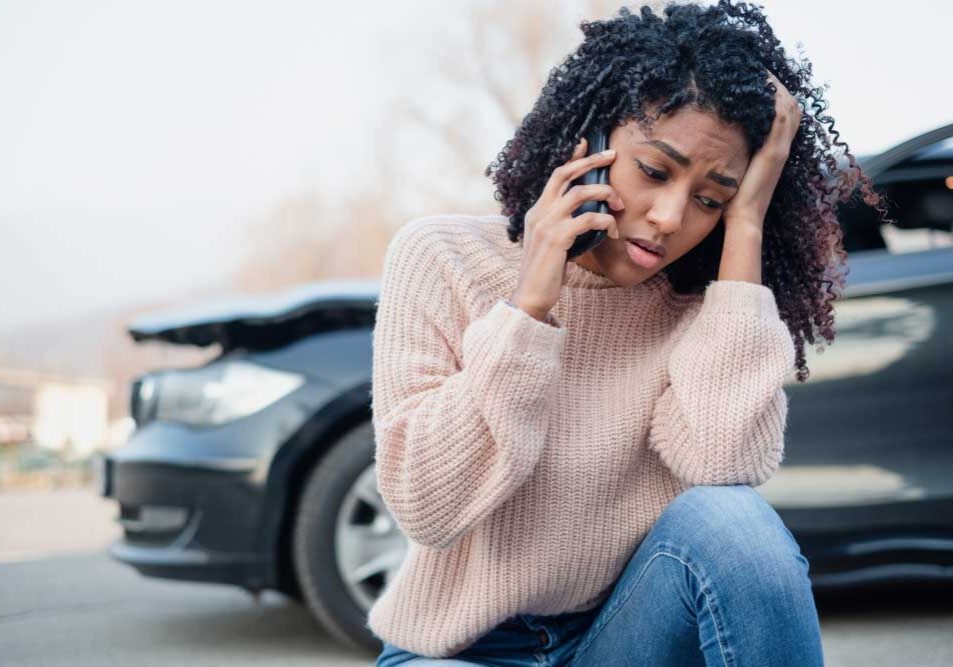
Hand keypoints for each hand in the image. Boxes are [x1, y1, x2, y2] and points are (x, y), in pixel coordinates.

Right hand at [511, 137, 624, 320]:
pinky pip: (588, 219)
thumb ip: (564, 227)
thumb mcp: (553, 244)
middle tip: (612, 155)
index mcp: (536, 212)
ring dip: (604, 193)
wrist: (530, 297)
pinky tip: (613, 231)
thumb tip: (589, 217)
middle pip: (564, 174)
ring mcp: (546, 224)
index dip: (571, 158)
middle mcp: (538, 212)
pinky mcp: (557, 238)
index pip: (555, 176)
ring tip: (619, 203)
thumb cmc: (546, 273)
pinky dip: (606, 221)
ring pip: (580, 193)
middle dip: (590, 161)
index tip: (585, 143)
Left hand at [722, 71, 802, 230]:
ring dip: (774, 85)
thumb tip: (718, 137)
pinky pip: (779, 115)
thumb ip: (735, 152)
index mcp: (774, 149)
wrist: (743, 220)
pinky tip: (760, 82)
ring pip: (787, 105)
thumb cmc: (734, 200)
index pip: (783, 112)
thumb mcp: (736, 169)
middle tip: (757, 67)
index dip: (774, 93)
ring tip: (758, 68)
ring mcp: (780, 148)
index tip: (756, 77)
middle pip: (789, 104)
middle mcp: (781, 146)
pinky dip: (773, 97)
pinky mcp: (775, 151)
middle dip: (775, 83)